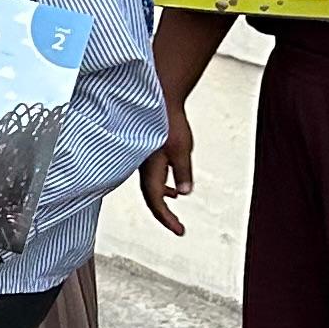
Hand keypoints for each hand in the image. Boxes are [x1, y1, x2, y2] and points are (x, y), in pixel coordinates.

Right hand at [138, 102, 197, 236]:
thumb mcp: (182, 149)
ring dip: (164, 196)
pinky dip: (163, 181)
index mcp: (150, 170)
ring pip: (151, 185)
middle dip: (164, 214)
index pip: (156, 202)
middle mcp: (143, 167)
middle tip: (177, 226)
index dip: (167, 219)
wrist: (159, 97)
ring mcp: (143, 159)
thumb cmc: (168, 120)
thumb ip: (183, 172)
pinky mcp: (146, 150)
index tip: (179, 231)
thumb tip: (185, 192)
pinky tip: (172, 178)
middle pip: (151, 197)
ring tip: (175, 201)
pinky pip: (153, 173)